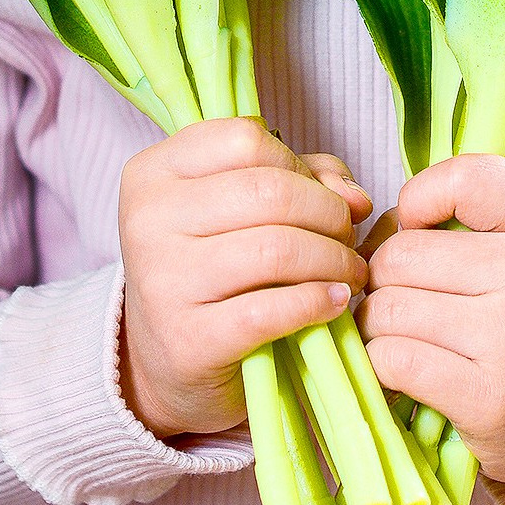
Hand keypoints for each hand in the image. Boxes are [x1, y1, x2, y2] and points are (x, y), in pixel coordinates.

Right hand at [118, 118, 371, 442]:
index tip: (319, 194)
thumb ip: (302, 180)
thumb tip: (356, 197)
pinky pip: (273, 309)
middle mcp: (148, 220)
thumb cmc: (212, 271)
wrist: (165, 364)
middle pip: (270, 192)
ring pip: (277, 249)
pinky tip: (335, 302)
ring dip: (334, 260)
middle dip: (329, 214)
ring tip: (350, 273)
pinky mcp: (189, 340)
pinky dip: (318, 302)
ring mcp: (164, 281)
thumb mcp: (241, 209)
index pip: (246, 140)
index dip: (298, 165)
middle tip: (348, 238)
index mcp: (153, 172)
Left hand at [359, 154, 504, 490]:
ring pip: (388, 308)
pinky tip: (404, 369)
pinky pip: (392, 358)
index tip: (419, 231)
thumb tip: (379, 224)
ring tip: (403, 335)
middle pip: (401, 254)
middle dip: (383, 278)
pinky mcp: (490, 399)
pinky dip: (381, 364)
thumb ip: (470, 213)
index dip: (418, 200)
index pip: (464, 179)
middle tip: (403, 298)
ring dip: (377, 326)